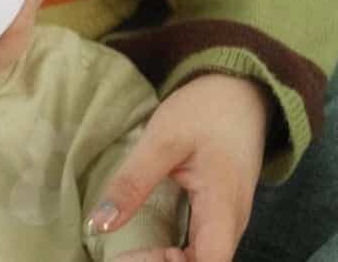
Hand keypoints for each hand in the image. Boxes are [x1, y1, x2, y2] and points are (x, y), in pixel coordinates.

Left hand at [99, 73, 271, 261]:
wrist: (238, 92)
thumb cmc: (205, 110)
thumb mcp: (162, 139)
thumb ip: (132, 182)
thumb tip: (99, 225)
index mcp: (224, 209)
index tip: (126, 256)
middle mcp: (231, 226)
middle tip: (119, 257)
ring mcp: (227, 223)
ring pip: (201, 260)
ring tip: (127, 255)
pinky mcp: (218, 217)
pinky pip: (200, 249)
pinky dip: (172, 255)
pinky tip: (146, 249)